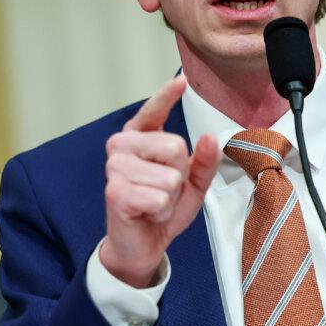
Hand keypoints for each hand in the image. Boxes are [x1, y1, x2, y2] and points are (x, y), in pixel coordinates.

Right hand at [100, 75, 219, 287]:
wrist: (142, 245)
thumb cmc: (162, 209)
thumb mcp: (193, 184)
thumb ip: (204, 161)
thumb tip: (209, 138)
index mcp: (139, 137)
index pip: (153, 110)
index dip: (167, 95)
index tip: (181, 81)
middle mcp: (122, 146)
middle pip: (174, 146)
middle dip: (180, 176)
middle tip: (164, 191)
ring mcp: (115, 167)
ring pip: (170, 176)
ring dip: (171, 197)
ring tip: (155, 203)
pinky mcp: (115, 192)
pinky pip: (159, 197)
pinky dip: (162, 211)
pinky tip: (147, 213)